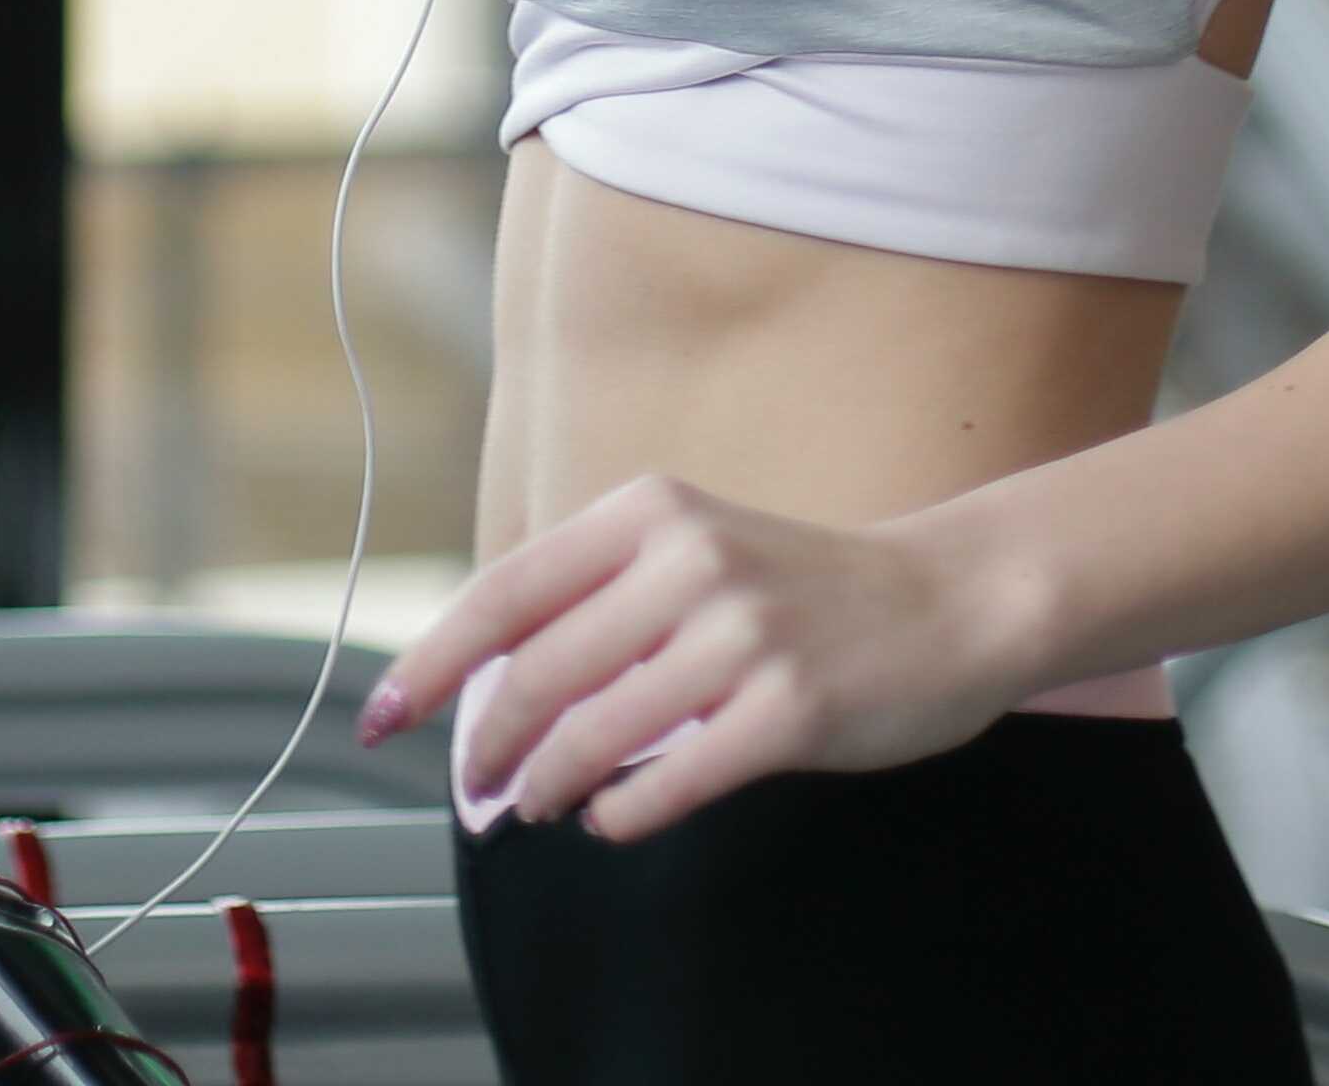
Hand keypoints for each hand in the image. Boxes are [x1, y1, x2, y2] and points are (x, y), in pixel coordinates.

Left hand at [355, 473, 1054, 840]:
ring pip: (593, 734)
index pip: (504, 592)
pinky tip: (614, 817)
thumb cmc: (802, 588)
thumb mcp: (694, 553)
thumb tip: (488, 692)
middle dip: (486, 745)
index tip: (381, 715)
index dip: (429, 662)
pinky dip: (622, 813)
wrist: (948, 602)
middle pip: (536, 675)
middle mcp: (690, 560)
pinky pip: (669, 781)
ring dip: (546, 786)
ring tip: (538, 802)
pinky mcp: (790, 707)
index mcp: (649, 511)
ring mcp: (743, 633)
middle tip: (477, 784)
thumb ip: (601, 603)